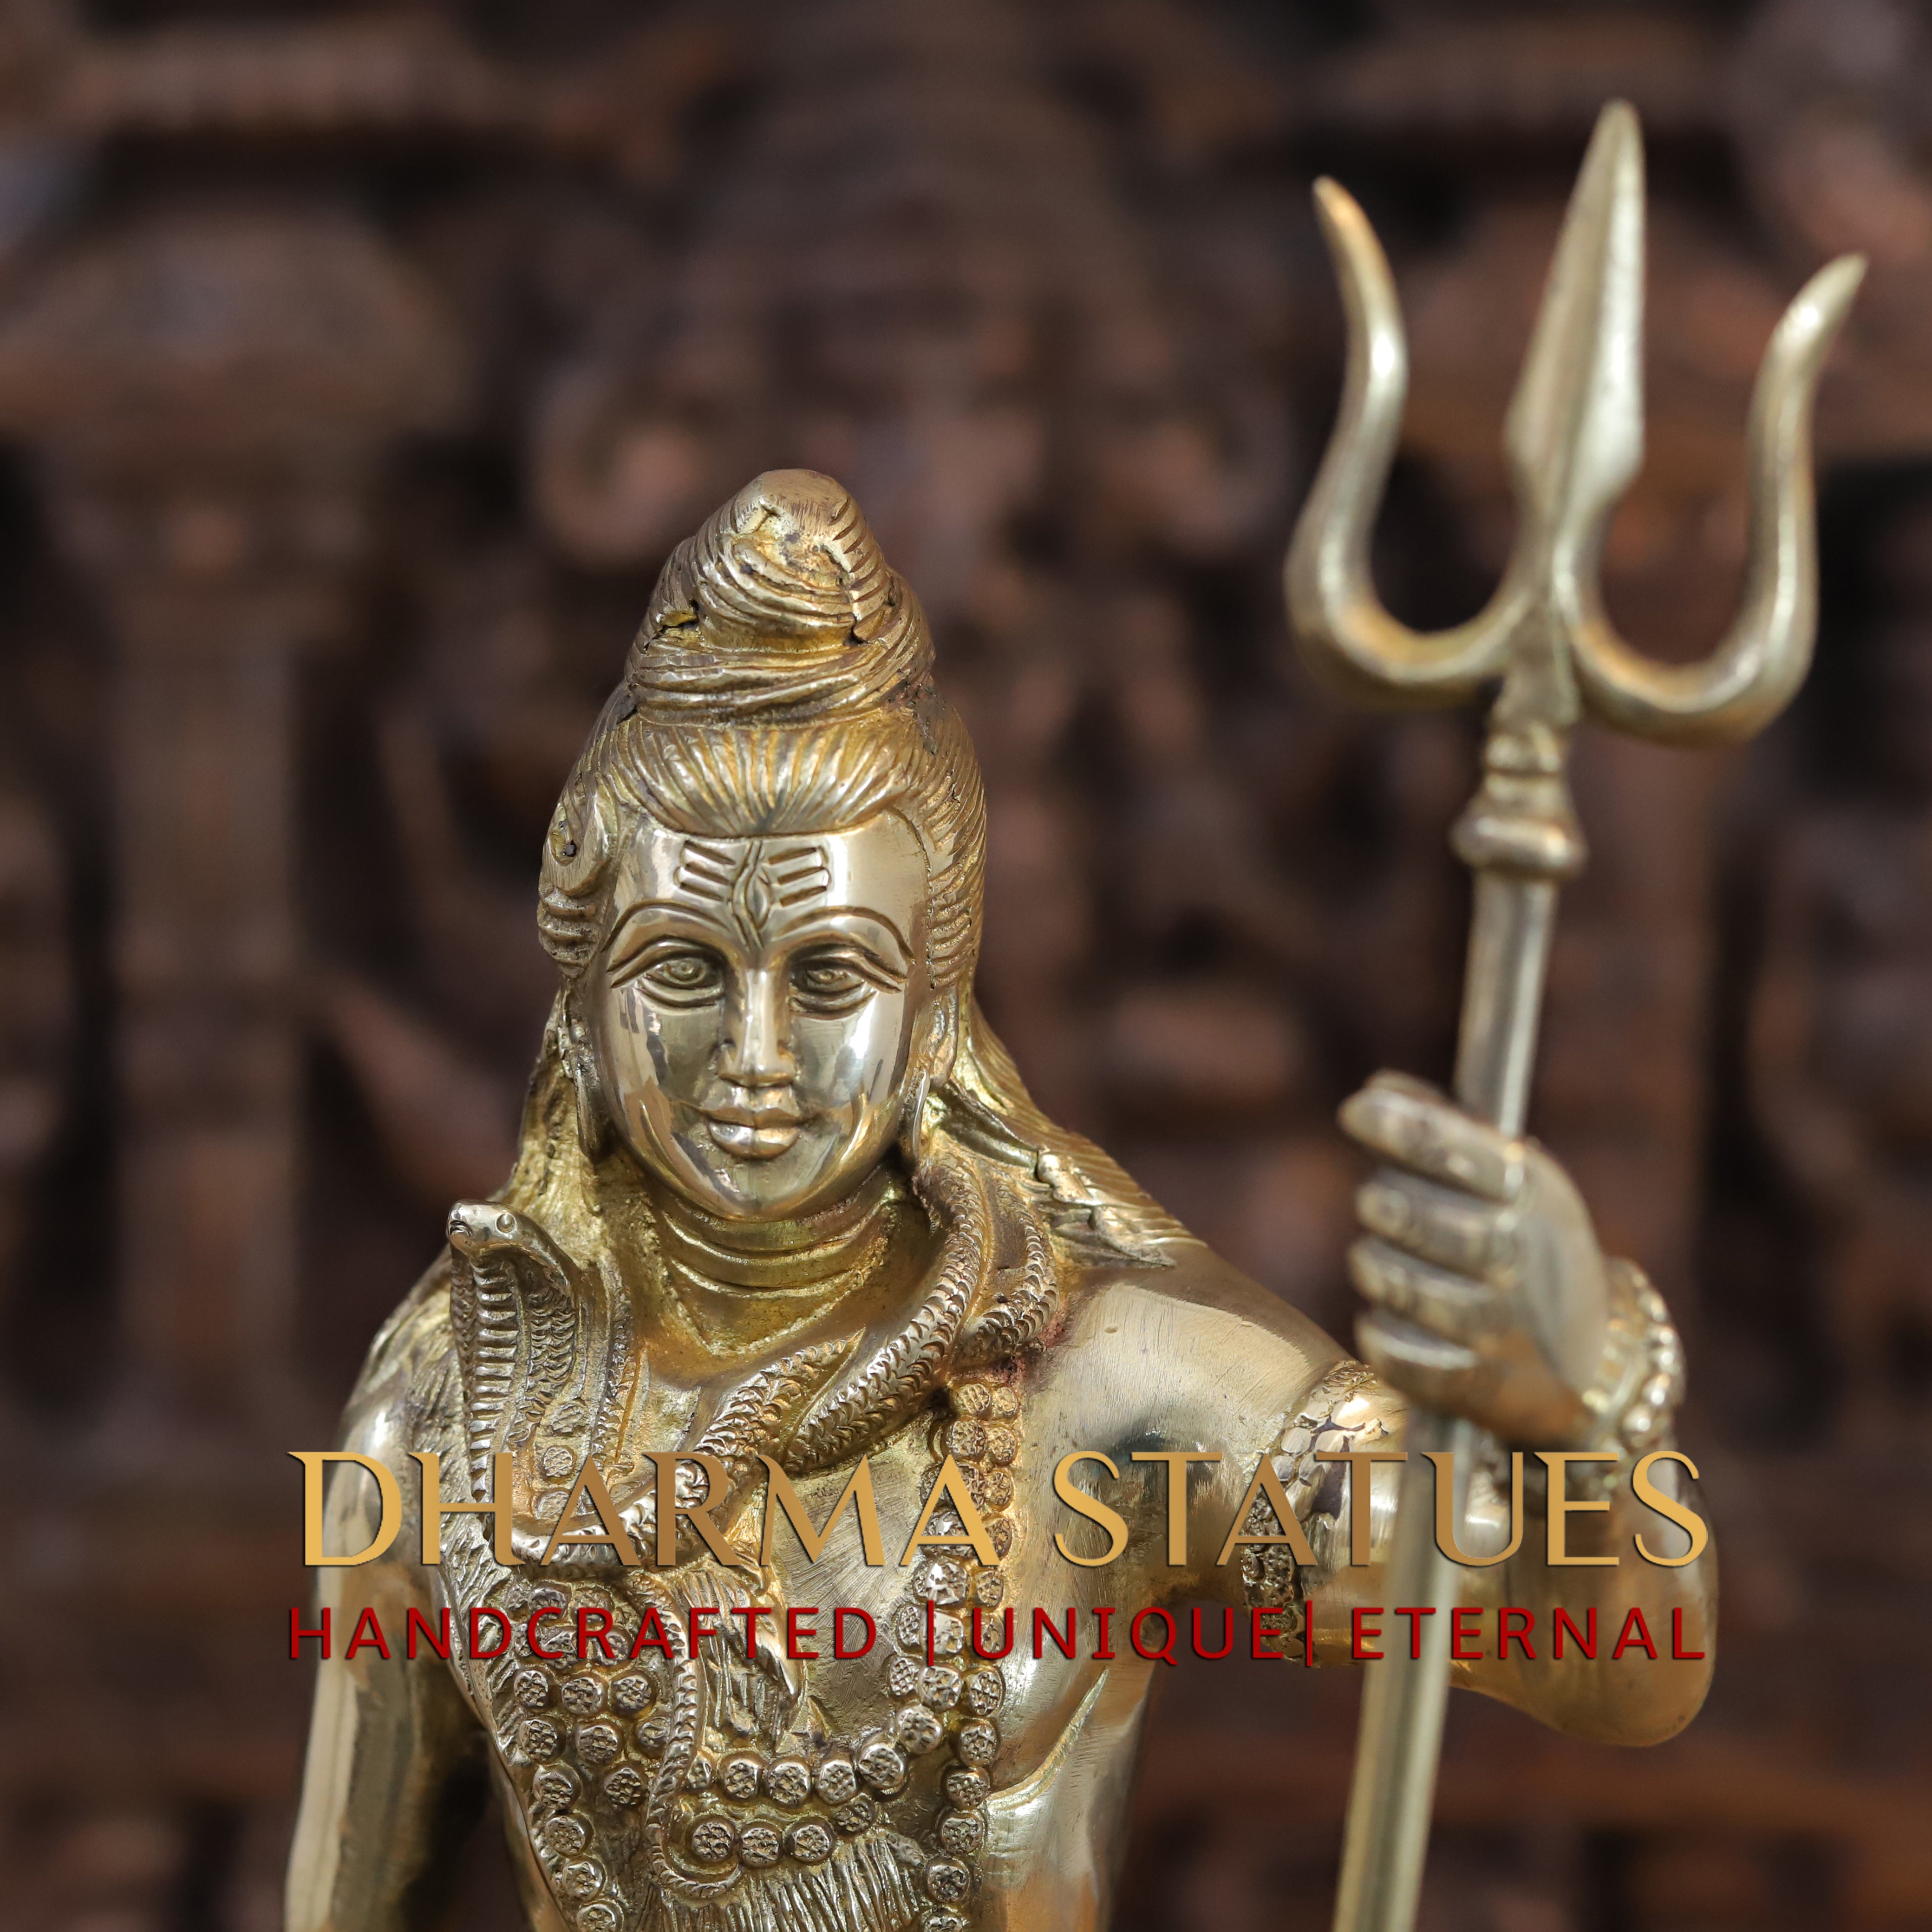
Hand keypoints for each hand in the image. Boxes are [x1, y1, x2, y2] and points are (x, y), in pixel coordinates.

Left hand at [1339, 1071, 1610, 1446]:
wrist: (1589, 1365)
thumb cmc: (1527, 1247)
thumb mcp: (1513, 1180)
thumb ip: (1446, 1128)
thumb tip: (1379, 1088)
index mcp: (1533, 1193)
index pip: (1455, 1147)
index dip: (1400, 1125)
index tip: (1355, 1110)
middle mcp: (1520, 1256)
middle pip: (1408, 1213)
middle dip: (1381, 1202)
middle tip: (1378, 1202)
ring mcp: (1499, 1325)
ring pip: (1389, 1278)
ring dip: (1374, 1264)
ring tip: (1383, 1260)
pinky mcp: (1473, 1385)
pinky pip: (1391, 1346)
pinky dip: (1381, 1331)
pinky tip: (1395, 1319)